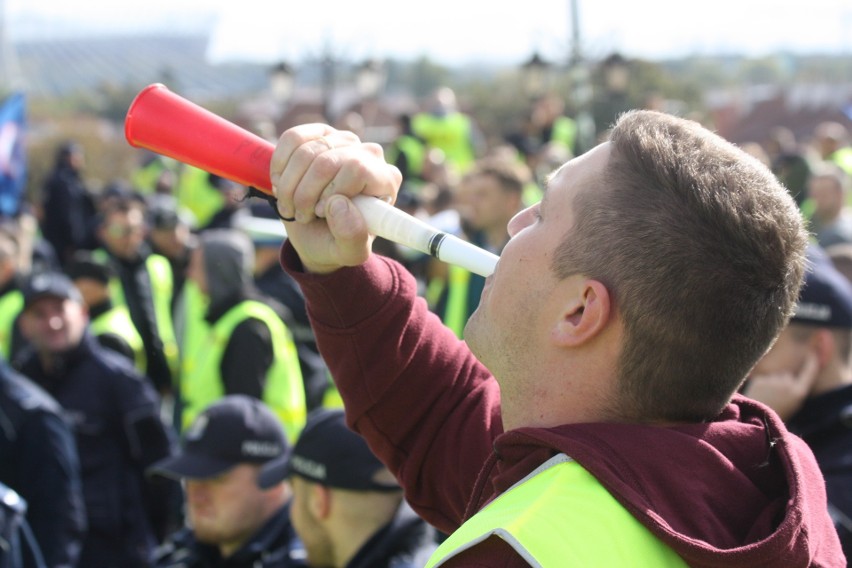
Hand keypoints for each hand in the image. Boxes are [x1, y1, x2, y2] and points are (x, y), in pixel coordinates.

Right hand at [269, 124, 401, 273]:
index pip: (357, 168)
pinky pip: (293, 138)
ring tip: (291, 205)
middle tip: (301, 215)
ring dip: (289, 184)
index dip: (332, 191)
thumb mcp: (349, 253)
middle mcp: (369, 154)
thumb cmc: (336, 243)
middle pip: (328, 159)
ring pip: (307, 149)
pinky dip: (280, 164)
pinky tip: (281, 183)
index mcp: (385, 180)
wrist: (315, 232)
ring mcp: (344, 141)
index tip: (320, 212)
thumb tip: (338, 203)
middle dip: (305, 192)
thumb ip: (352, 237)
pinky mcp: (320, 134)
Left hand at [743, 351, 818, 420]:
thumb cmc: (778, 413)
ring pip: (774, 377)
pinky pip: (764, 378)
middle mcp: (787, 385)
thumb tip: (790, 373)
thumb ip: (794, 388)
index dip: (811, 364)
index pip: (808, 374)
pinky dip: (762, 385)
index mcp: (798, 393)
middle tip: (778, 398)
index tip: (813, 355)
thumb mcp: (792, 404)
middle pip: (786, 375)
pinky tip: (761, 395)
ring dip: (772, 383)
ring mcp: (773, 381)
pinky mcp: (759, 380)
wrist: (758, 420)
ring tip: (769, 398)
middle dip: (783, 382)